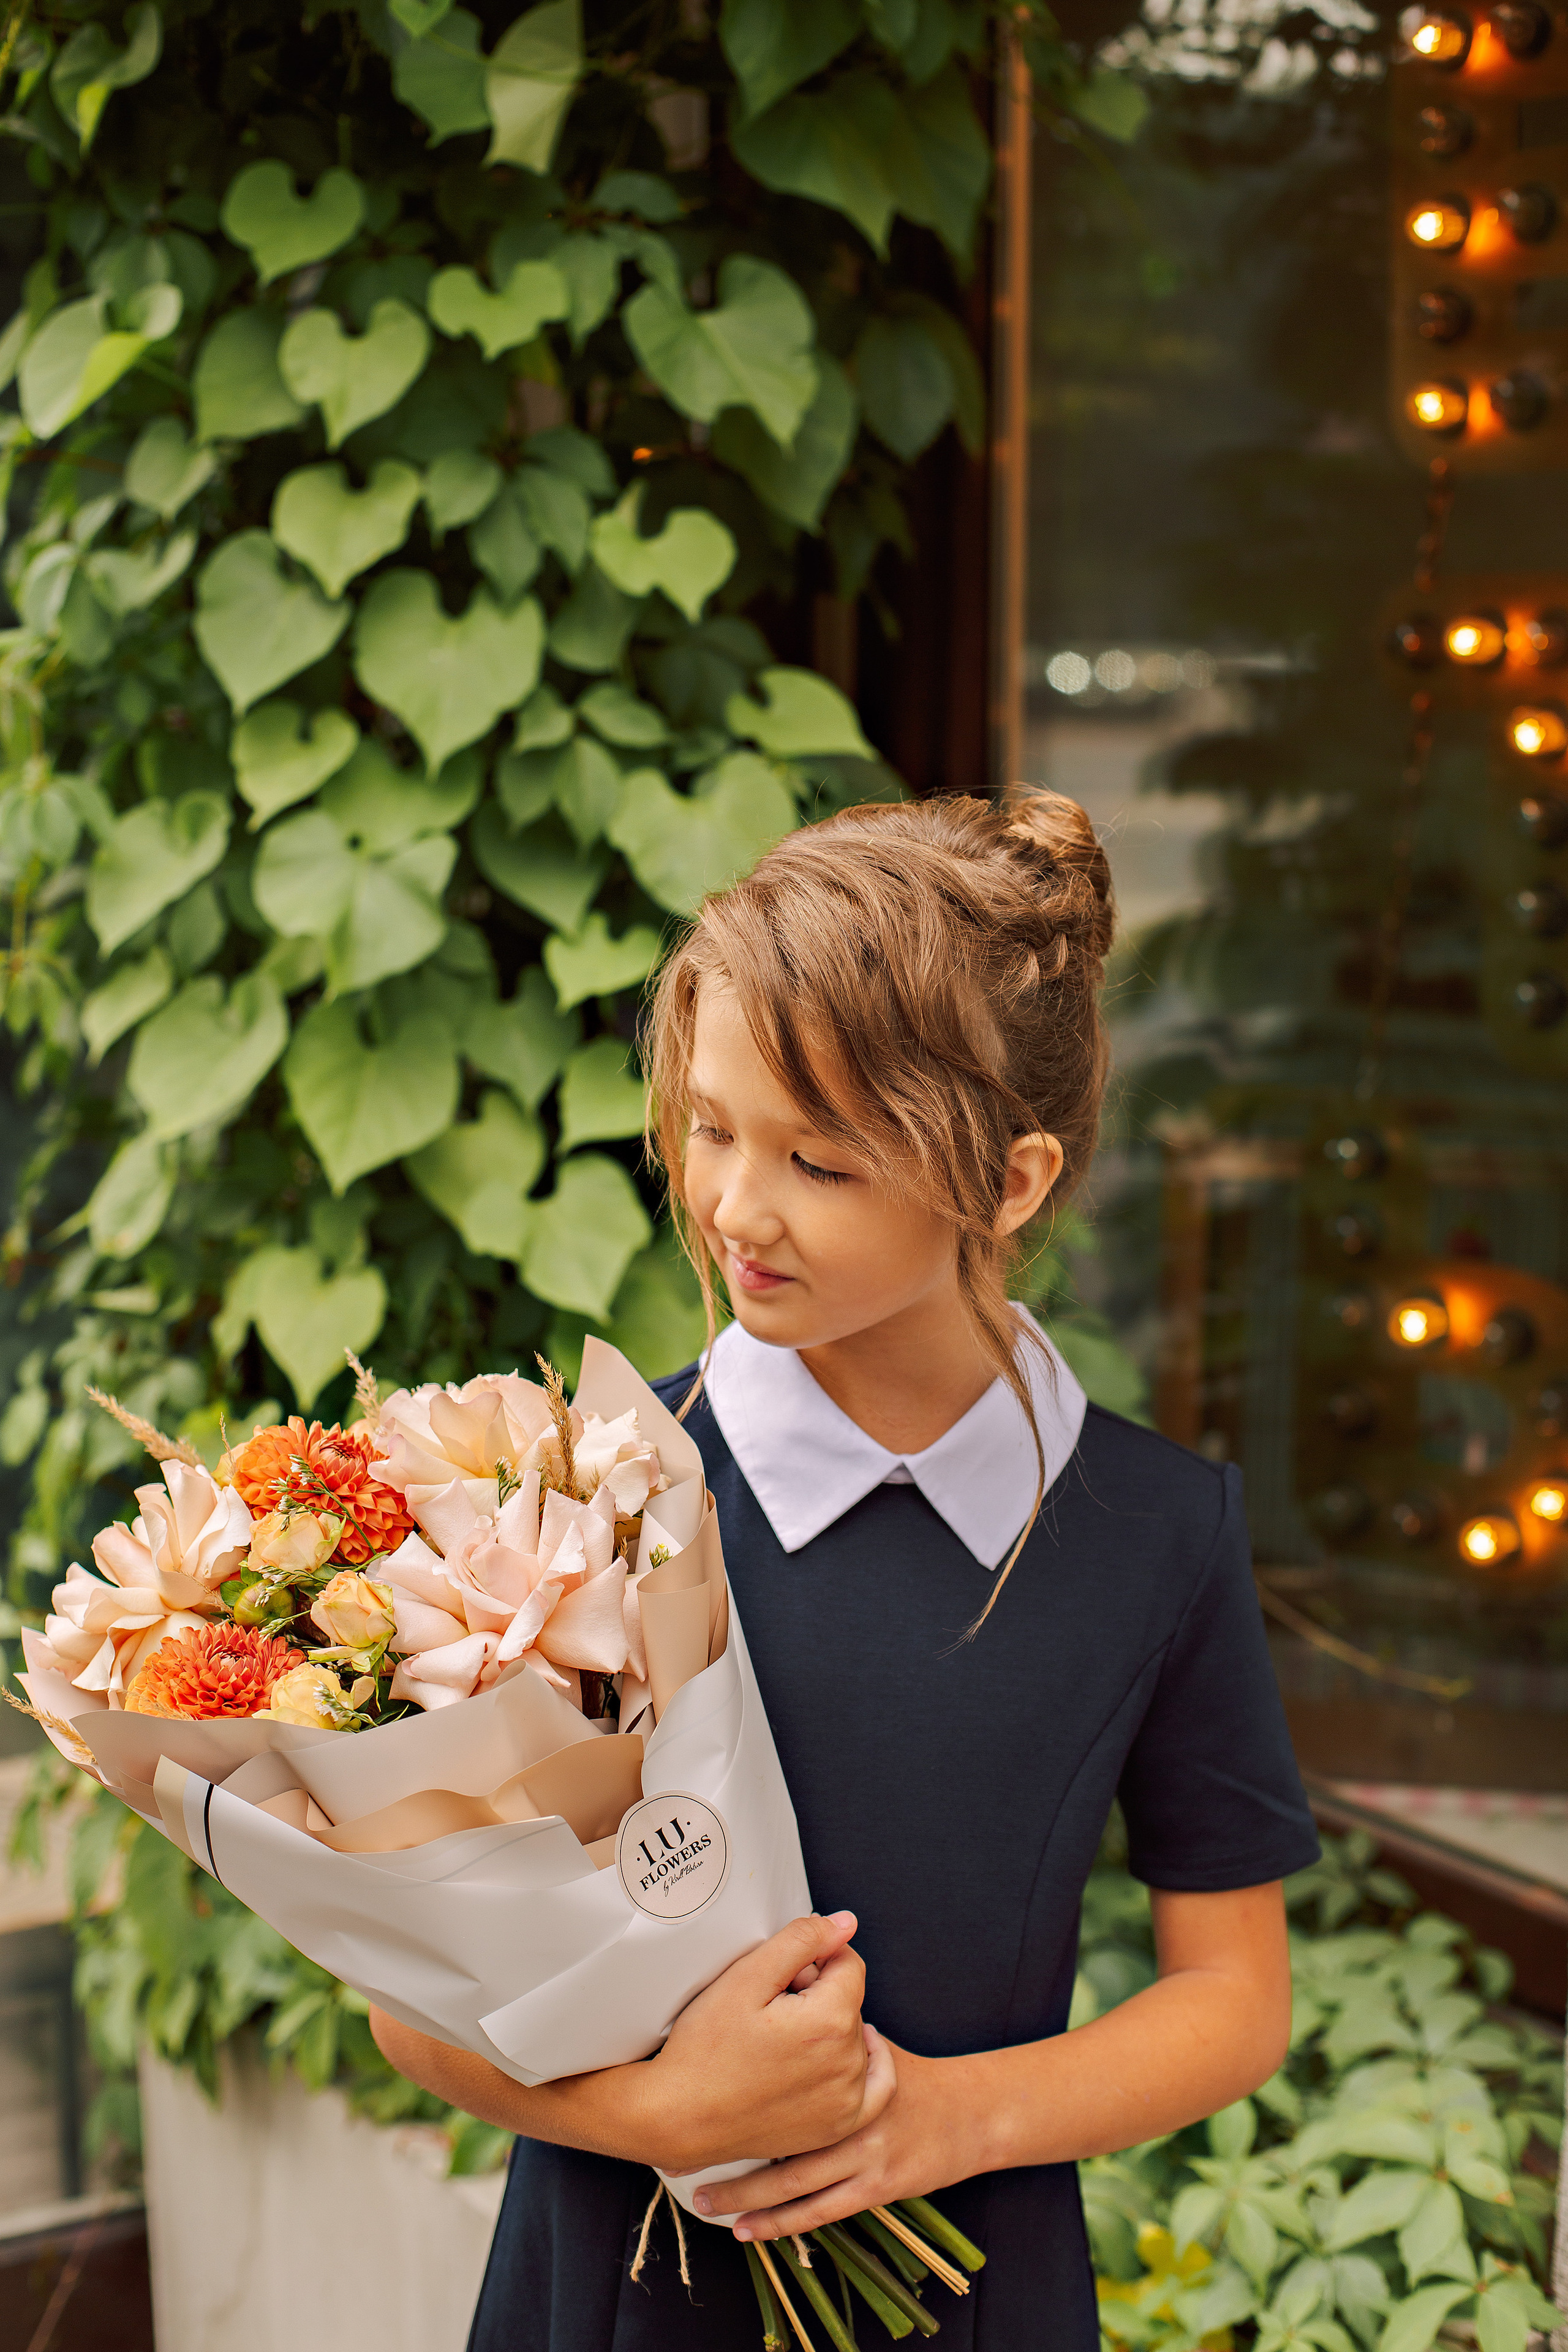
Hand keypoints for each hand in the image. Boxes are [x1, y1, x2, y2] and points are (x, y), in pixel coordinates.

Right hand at [635, 1911, 887, 2174]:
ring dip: (830, 2028)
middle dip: (820, 1993)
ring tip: (781, 2039)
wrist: (682, 2117)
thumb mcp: (745, 1978)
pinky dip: (869, 2064)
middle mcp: (847, 2064)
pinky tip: (848, 2053)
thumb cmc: (706, 2049)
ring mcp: (846, 2100)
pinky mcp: (838, 2126)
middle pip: (850, 2000)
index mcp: (831, 2021)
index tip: (781, 1976)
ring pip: (856, 2038)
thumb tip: (846, 1923)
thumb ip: (801, 1940)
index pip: (848, 1963)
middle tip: (773, 2008)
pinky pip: (877, 2087)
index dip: (814, 1959)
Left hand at [694, 2028, 985, 2240]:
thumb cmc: (913, 2076)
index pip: (792, 2066)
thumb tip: (791, 2002)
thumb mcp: (873, 2043)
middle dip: (728, 2146)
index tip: (698, 2079)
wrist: (968, 2115)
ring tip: (701, 2198)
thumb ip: (830, 2033)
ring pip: (792, 2179)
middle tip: (680, 2156)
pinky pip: (818, 2210)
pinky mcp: (874, 2188)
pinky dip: (779, 2222)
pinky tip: (746, 2229)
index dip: (743, 2076)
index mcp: (851, 2067)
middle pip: (780, 2129)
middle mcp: (853, 2112)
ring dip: (743, 2192)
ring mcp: (864, 2153)